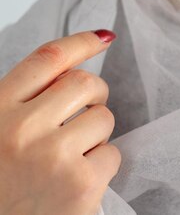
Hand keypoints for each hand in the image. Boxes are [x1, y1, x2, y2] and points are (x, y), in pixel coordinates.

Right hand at [0, 30, 120, 214]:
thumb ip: (25, 102)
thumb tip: (74, 73)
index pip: (48, 58)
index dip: (81, 42)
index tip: (102, 37)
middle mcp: (22, 128)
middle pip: (83, 82)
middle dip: (94, 95)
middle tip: (85, 114)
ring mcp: (53, 156)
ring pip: (103, 118)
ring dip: (96, 135)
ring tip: (72, 158)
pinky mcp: (79, 186)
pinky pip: (112, 155)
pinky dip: (101, 166)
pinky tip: (77, 183)